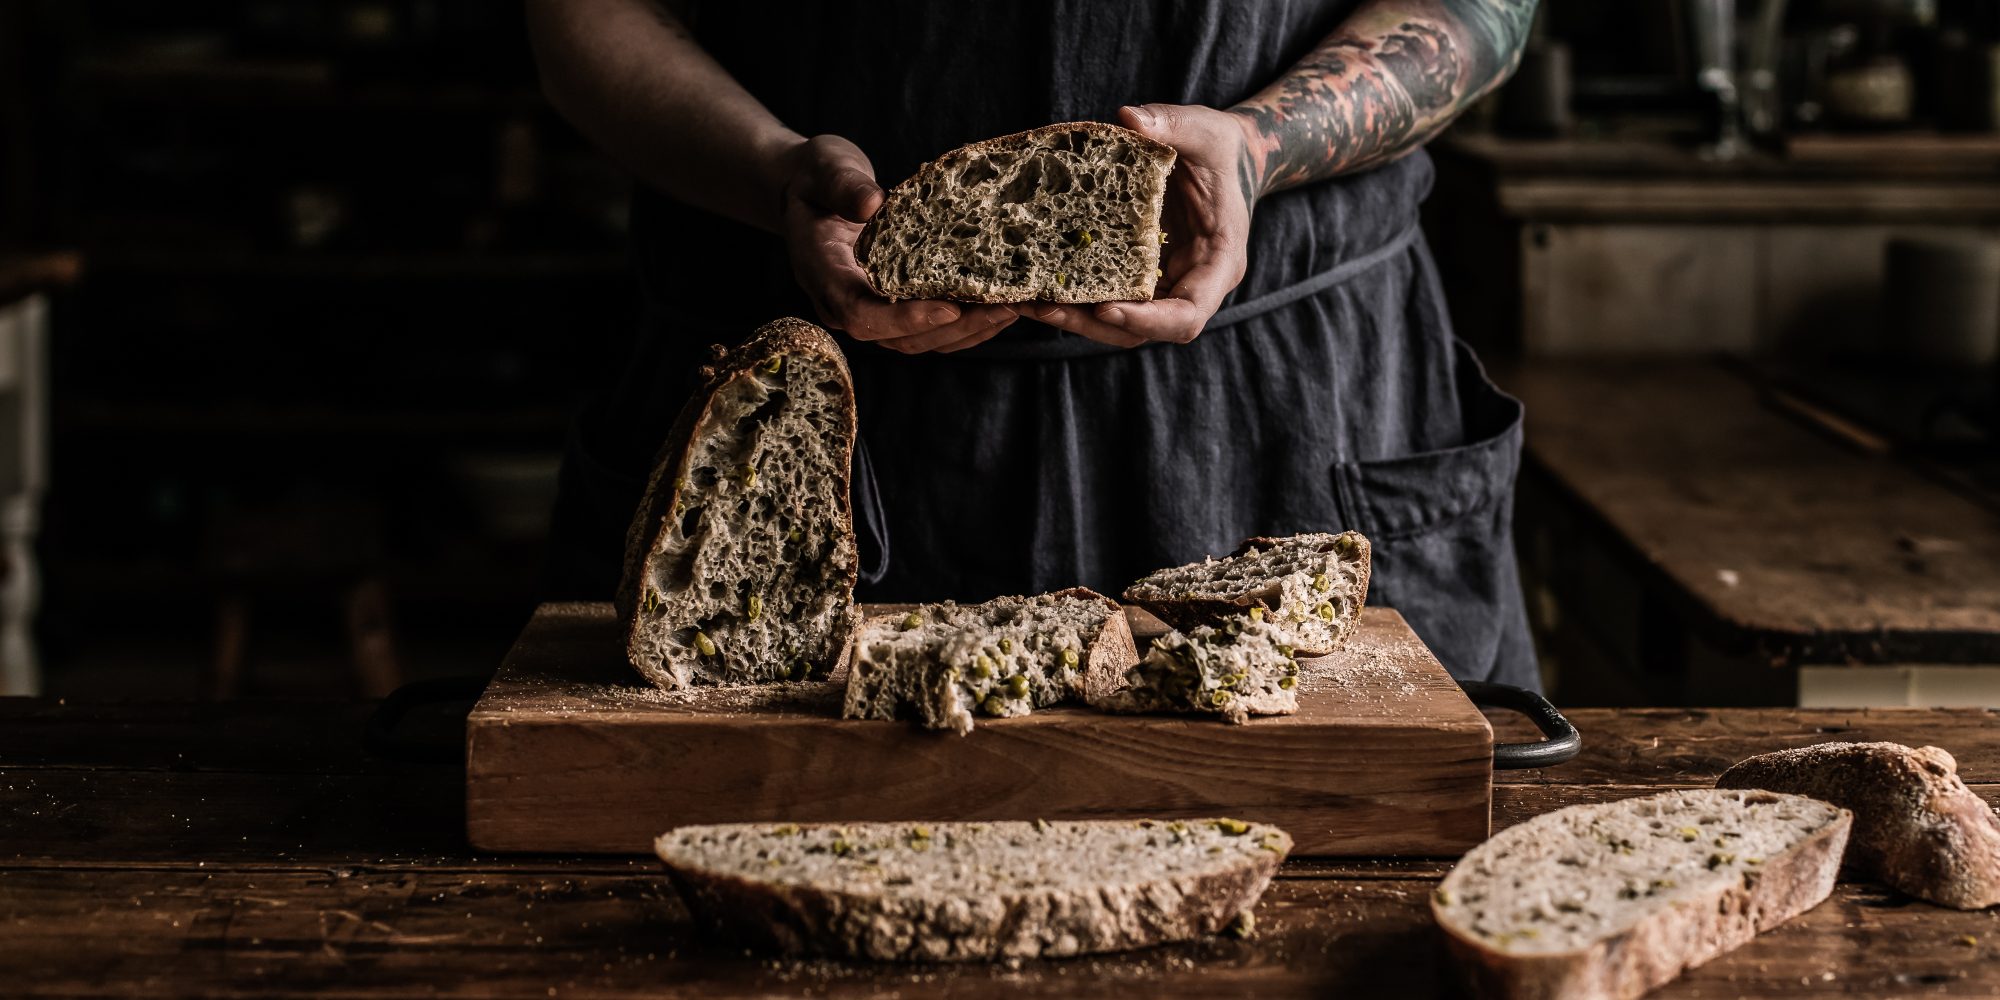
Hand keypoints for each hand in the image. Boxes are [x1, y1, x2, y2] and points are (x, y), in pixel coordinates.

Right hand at [779, 135, 1017, 353]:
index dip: (904, 318)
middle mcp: (843, 302)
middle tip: (1004, 307)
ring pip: (918, 341)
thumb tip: (871, 204)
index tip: (948, 308)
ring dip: (968, 331)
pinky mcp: (891, 305)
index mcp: (822, 273)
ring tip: (1014, 307)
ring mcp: (869, 308)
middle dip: (953, 328)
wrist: (809, 189)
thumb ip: (844, 185)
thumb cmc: (816, 176)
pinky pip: (928, 328)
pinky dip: (966, 323)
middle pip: (897, 338)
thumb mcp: (825, 168)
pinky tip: (1001, 305)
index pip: (860, 313)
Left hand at [1023, 104, 1253, 347]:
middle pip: (1144, 330)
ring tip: (1029, 301)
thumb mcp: (1204, 131)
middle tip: (1046, 307)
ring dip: (1075, 316)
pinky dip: (1075, 295)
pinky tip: (1035, 283)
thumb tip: (1129, 117)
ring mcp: (1163, 286)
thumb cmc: (1219, 149)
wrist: (1223, 161)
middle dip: (1093, 324)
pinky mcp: (1138, 277)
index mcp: (1217, 264)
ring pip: (1120, 323)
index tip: (1107, 309)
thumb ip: (1173, 125)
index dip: (1148, 321)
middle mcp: (1190, 286)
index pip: (1187, 316)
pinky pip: (1107, 296)